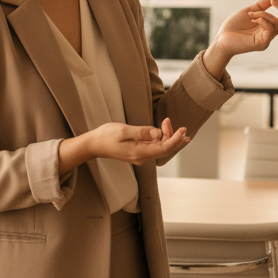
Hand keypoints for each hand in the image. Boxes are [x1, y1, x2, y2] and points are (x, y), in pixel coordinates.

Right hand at [60, 119, 189, 172]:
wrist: (94, 145)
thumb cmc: (106, 136)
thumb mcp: (123, 131)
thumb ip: (142, 132)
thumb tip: (158, 133)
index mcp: (139, 153)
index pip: (164, 148)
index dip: (176, 139)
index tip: (183, 130)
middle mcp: (143, 157)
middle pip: (165, 148)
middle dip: (172, 135)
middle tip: (167, 120)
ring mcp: (142, 155)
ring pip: (161, 147)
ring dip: (167, 135)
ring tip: (166, 121)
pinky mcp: (140, 151)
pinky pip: (156, 146)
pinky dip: (162, 137)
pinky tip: (165, 130)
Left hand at [205, 0, 277, 75]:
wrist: (221, 40)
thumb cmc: (233, 27)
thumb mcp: (248, 11)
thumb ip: (261, 5)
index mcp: (267, 26)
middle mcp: (269, 33)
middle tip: (274, 1)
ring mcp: (267, 39)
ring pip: (276, 23)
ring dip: (264, 14)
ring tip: (251, 14)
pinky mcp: (262, 44)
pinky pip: (270, 29)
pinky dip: (263, 20)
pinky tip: (253, 19)